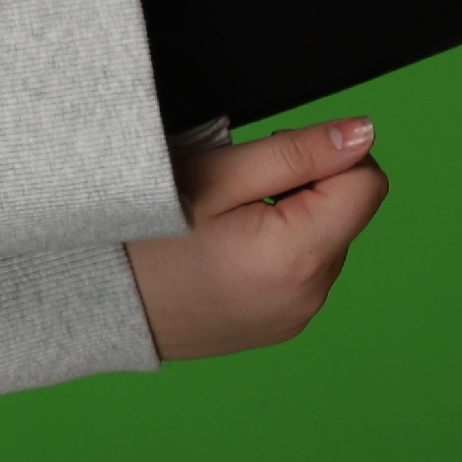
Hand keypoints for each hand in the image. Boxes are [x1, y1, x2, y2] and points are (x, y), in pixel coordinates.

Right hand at [124, 117, 388, 361]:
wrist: (94, 301)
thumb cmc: (142, 233)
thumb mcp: (215, 175)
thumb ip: (296, 152)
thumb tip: (363, 133)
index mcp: (299, 255)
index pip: (367, 183)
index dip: (324, 157)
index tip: (268, 161)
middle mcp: (309, 296)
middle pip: (345, 215)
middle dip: (302, 192)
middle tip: (231, 197)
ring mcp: (295, 318)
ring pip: (323, 245)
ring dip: (289, 225)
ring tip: (222, 229)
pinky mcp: (278, 328)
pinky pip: (301, 277)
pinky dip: (275, 257)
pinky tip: (224, 256)